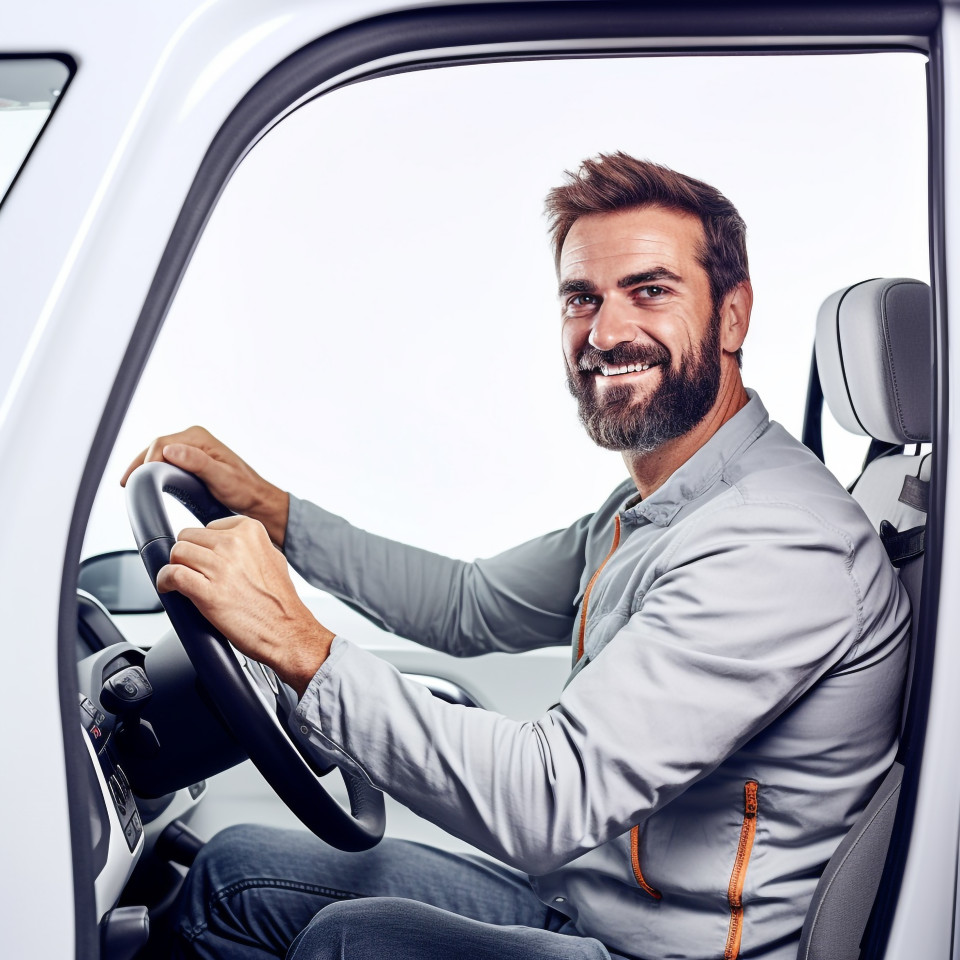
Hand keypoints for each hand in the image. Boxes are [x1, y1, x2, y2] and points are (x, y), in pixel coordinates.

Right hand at [121, 426, 288, 546]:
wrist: (256, 500)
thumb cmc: (244, 490)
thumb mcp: (221, 477)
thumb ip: (197, 463)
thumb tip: (170, 451)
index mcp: (199, 438)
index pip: (161, 444)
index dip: (147, 461)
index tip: (139, 480)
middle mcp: (194, 439)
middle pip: (156, 447)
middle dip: (139, 464)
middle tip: (126, 484)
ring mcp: (192, 450)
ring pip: (158, 455)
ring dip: (143, 468)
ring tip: (129, 484)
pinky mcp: (190, 462)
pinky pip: (165, 463)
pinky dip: (153, 471)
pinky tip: (144, 482)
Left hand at [156, 515, 332, 696]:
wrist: (287, 631)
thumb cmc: (280, 602)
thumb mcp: (272, 558)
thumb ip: (248, 545)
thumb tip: (223, 542)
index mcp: (250, 531)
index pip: (207, 527)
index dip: (203, 546)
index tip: (205, 560)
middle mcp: (234, 544)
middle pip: (187, 538)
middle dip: (189, 556)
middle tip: (196, 574)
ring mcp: (221, 567)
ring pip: (177, 553)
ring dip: (176, 568)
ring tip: (184, 581)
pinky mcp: (207, 591)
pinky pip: (172, 574)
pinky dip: (165, 581)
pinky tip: (170, 588)